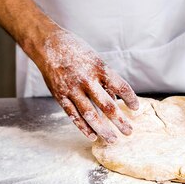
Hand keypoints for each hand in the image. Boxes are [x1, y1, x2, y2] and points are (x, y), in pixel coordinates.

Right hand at [35, 28, 138, 142]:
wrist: (48, 44)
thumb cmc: (76, 50)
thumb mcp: (95, 59)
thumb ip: (105, 80)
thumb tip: (115, 100)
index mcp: (99, 68)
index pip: (121, 86)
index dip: (131, 99)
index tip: (136, 108)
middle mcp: (87, 80)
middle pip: (107, 106)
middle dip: (120, 121)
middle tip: (129, 132)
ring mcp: (72, 89)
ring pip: (90, 115)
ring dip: (103, 129)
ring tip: (112, 139)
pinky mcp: (60, 96)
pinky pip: (73, 115)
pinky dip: (83, 127)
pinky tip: (93, 136)